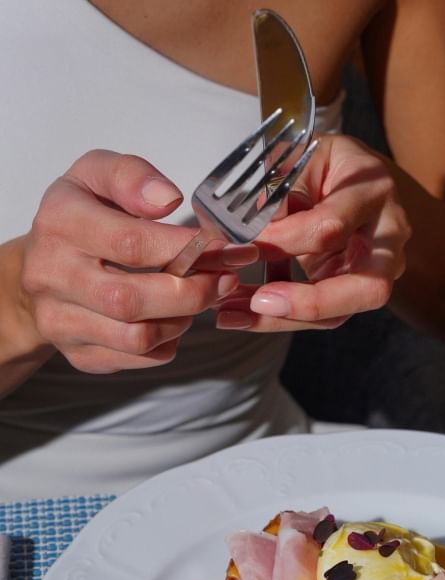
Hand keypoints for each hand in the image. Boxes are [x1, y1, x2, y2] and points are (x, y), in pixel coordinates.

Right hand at [19, 150, 251, 373]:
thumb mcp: (96, 176)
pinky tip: (173, 319)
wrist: (40, 267)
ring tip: (198, 298)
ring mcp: (60, 320)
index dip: (185, 249)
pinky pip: (136, 358)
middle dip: (192, 293)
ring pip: (136, 337)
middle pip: (131, 300)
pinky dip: (167, 343)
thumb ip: (132, 176)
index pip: (131, 244)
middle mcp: (51, 275)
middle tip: (223, 280)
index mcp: (60, 222)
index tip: (220, 247)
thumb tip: (169, 200)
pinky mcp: (78, 354)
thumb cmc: (80, 218)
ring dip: (182, 321)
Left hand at [215, 134, 410, 331]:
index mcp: (372, 190)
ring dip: (285, 318)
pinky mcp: (356, 290)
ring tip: (235, 314)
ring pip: (341, 312)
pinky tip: (243, 311)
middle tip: (258, 303)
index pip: (332, 227)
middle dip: (310, 303)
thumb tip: (244, 232)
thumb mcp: (299, 158)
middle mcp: (389, 237)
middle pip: (366, 287)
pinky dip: (281, 315)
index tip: (242, 244)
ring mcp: (379, 270)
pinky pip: (322, 314)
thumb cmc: (325, 165)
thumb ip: (276, 191)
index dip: (285, 240)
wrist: (355, 179)